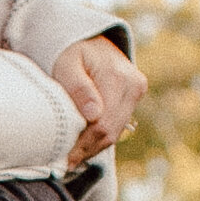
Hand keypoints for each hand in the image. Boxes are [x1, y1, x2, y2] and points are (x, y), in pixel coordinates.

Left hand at [53, 32, 147, 170]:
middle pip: (110, 132)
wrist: (88, 37)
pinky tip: (81, 144)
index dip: (82, 146)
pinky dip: (99, 138)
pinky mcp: (134, 96)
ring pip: (115, 133)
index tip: (62, 159)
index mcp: (118, 78)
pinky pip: (117, 126)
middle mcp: (133, 85)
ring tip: (70, 156)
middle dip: (86, 150)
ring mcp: (136, 91)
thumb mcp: (66, 63)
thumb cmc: (71, 50)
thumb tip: (93, 115)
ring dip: (92, 147)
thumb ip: (77, 87)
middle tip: (62, 163)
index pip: (102, 125)